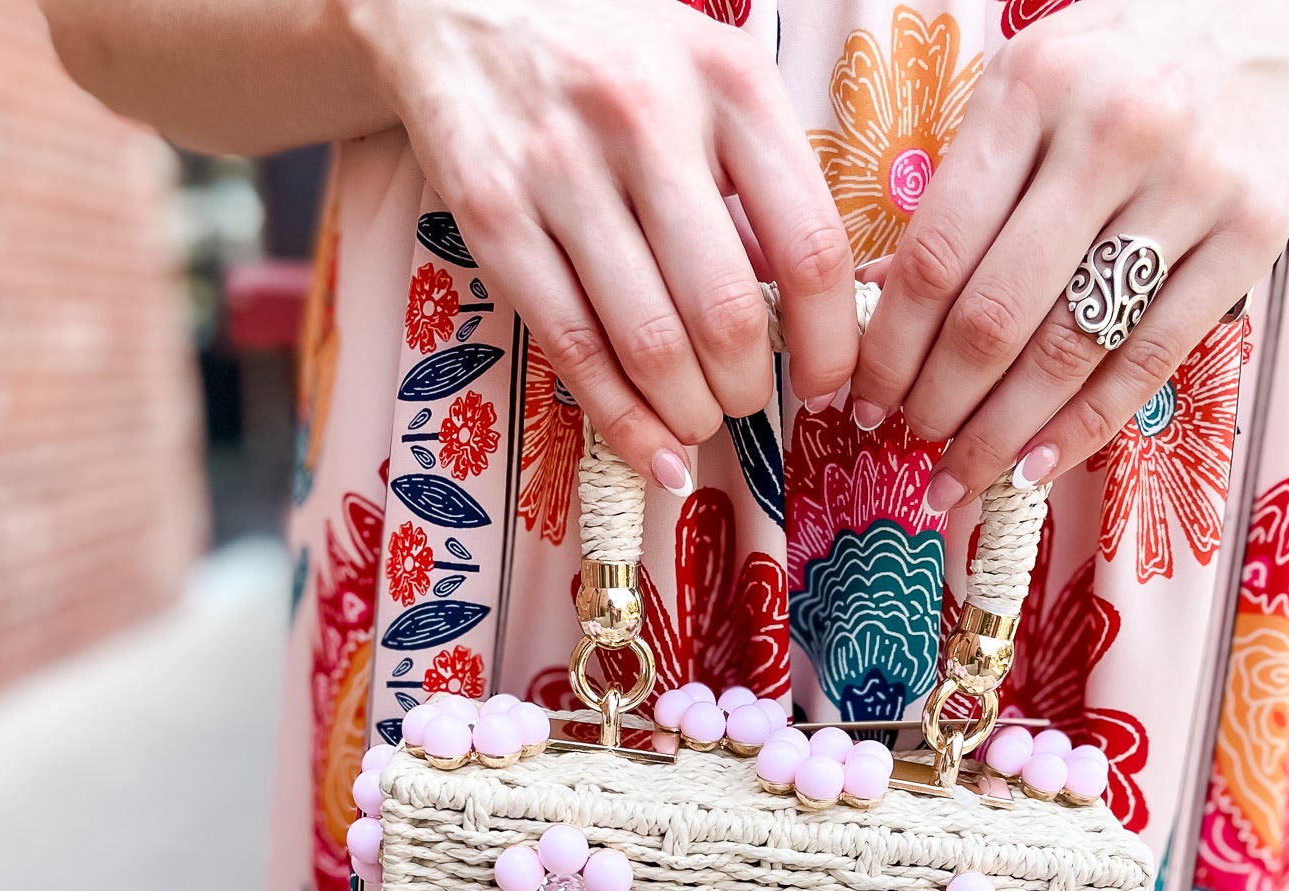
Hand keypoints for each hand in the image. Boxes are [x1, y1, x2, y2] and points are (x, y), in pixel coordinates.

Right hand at [348, 0, 857, 487]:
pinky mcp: (494, 213)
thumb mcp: (707, 80)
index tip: (825, 384)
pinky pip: (572, 349)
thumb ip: (758, 181)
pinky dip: (620, 420)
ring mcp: (562, 167)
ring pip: (649, 344)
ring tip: (695, 419)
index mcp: (729, 83)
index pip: (811, 247)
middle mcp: (647, 117)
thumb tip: (801, 317)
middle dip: (747, 389)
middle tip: (745, 402)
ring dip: (686, 412)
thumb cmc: (611, 57)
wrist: (460, 3)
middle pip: (727, 313)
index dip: (828, 343)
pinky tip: (651, 448)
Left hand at [849, 0, 1288, 509]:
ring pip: (1068, 351)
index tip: (864, 399)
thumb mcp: (1033, 85)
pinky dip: (1081, 429)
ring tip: (958, 476)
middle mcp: (1111, 134)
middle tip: (908, 441)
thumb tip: (888, 304)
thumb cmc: (1129, 63)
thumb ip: (968, 185)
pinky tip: (1033, 468)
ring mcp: (1190, 186)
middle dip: (937, 402)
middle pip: (995, 315)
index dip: (890, 348)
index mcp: (1033, 89)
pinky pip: (1149, 362)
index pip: (937, 254)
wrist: (1286, 16)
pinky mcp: (1253, 233)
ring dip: (998, 435)